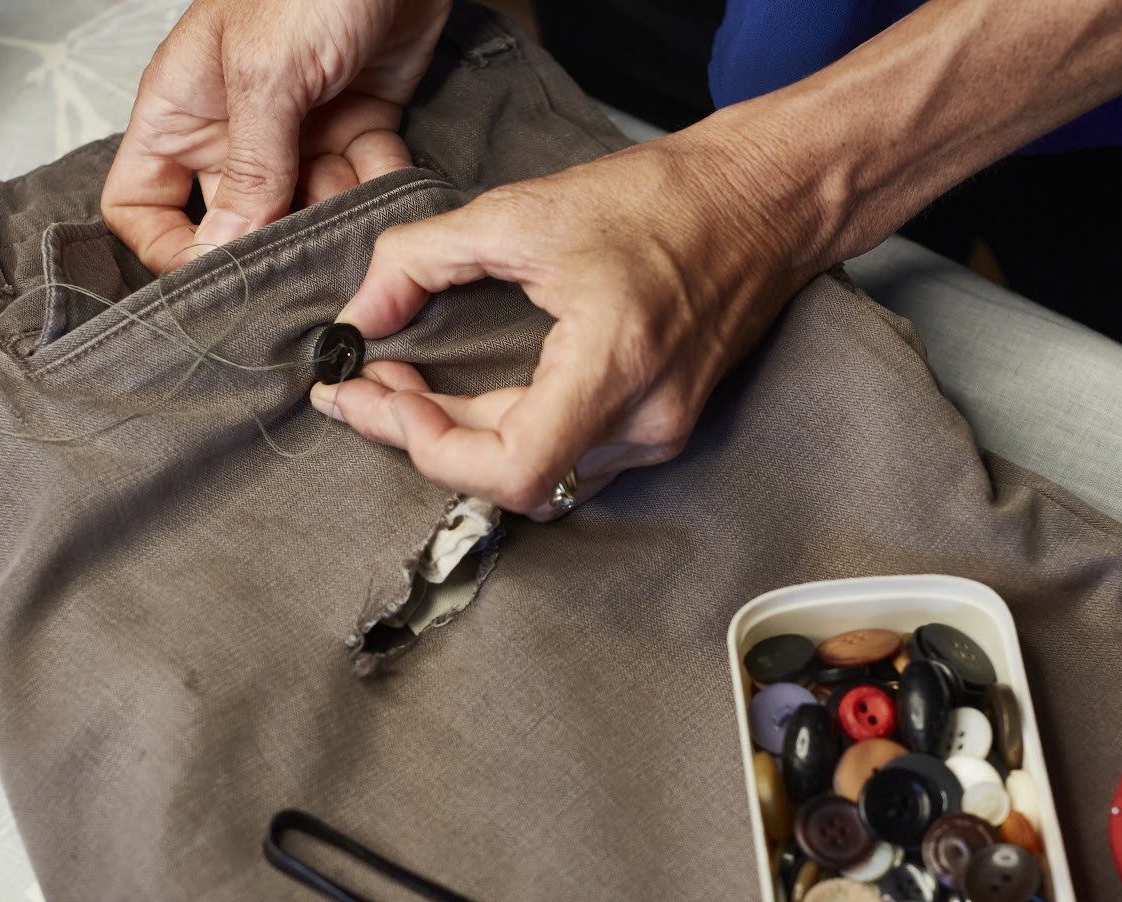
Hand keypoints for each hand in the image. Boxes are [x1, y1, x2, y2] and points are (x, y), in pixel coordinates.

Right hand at [103, 0, 450, 272]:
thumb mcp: (265, 76)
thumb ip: (249, 170)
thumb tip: (223, 252)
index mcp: (182, 110)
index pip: (141, 202)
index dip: (167, 248)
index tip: (212, 280)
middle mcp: (234, 128)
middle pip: (235, 219)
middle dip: (272, 244)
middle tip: (306, 263)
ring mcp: (296, 131)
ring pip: (306, 210)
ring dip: (336, 217)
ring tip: (357, 209)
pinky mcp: (356, 126)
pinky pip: (361, 181)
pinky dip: (378, 187)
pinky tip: (389, 177)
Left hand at [315, 123, 822, 519]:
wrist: (761, 202)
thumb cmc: (662, 200)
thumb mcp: (520, 212)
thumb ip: (419, 260)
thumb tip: (360, 316)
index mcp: (614, 367)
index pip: (512, 470)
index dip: (429, 449)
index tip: (376, 397)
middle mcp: (644, 422)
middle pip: (512, 480)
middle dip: (422, 437)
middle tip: (365, 387)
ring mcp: (659, 434)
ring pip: (538, 480)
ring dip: (463, 444)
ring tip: (408, 392)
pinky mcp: (661, 428)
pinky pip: (569, 460)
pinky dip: (507, 437)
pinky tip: (470, 398)